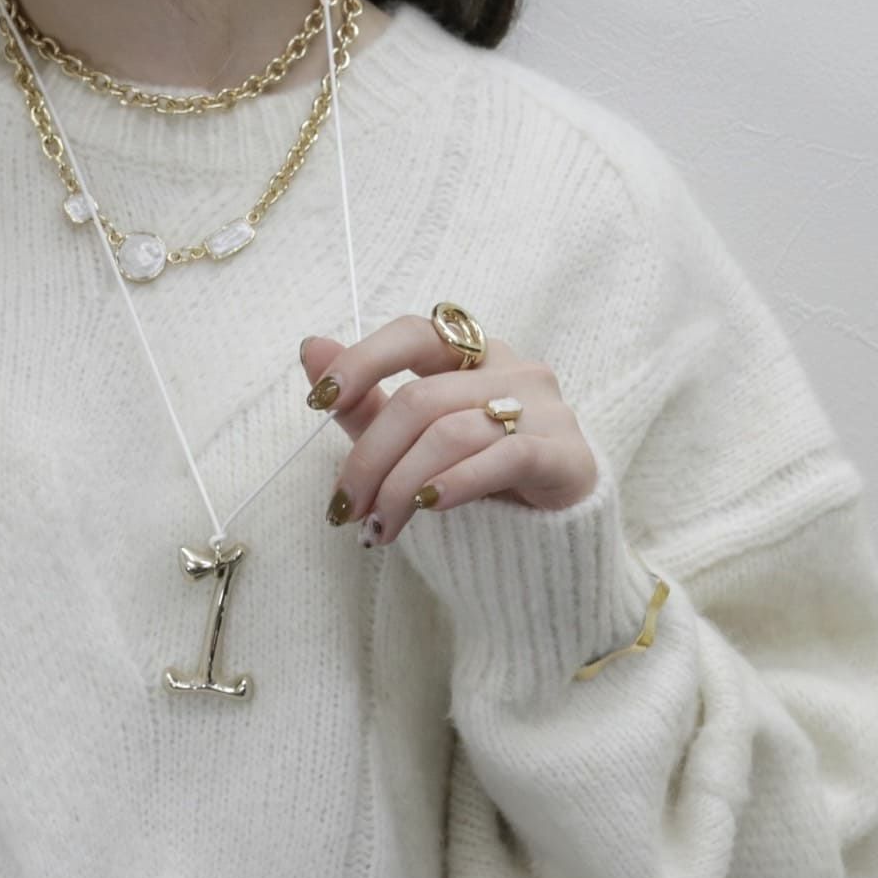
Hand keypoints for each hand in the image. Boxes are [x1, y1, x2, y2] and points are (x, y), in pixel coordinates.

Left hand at [300, 315, 597, 547]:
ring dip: (402, 486)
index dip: (362, 360)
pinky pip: (503, 456)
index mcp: (475, 355)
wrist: (548, 543)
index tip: (319, 400)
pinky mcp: (567, 455)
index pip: (413, 334)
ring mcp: (546, 409)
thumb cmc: (476, 484)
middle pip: (422, 399)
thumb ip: (366, 401)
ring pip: (452, 432)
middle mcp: (514, 369)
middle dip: (370, 458)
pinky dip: (457, 481)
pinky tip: (429, 507)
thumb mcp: (411, 445)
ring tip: (379, 527)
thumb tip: (310, 347)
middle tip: (345, 508)